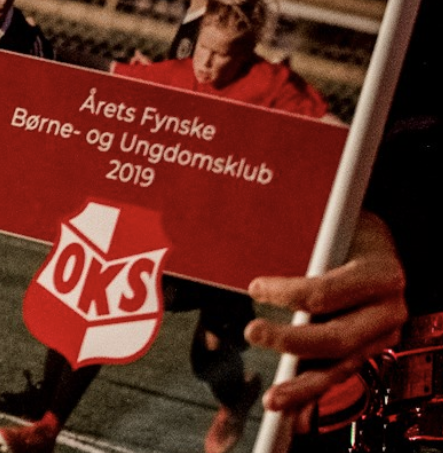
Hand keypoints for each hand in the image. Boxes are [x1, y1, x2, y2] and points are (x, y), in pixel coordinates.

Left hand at [246, 210, 406, 419]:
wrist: (376, 243)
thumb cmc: (347, 230)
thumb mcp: (329, 228)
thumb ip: (301, 244)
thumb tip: (249, 258)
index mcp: (380, 274)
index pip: (328, 292)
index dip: (289, 293)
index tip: (256, 287)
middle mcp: (387, 310)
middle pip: (337, 337)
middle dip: (291, 341)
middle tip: (252, 332)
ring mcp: (380, 335)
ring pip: (340, 367)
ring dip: (302, 385)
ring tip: (273, 398)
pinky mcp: (367, 350)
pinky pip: (338, 374)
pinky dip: (312, 393)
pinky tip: (291, 409)